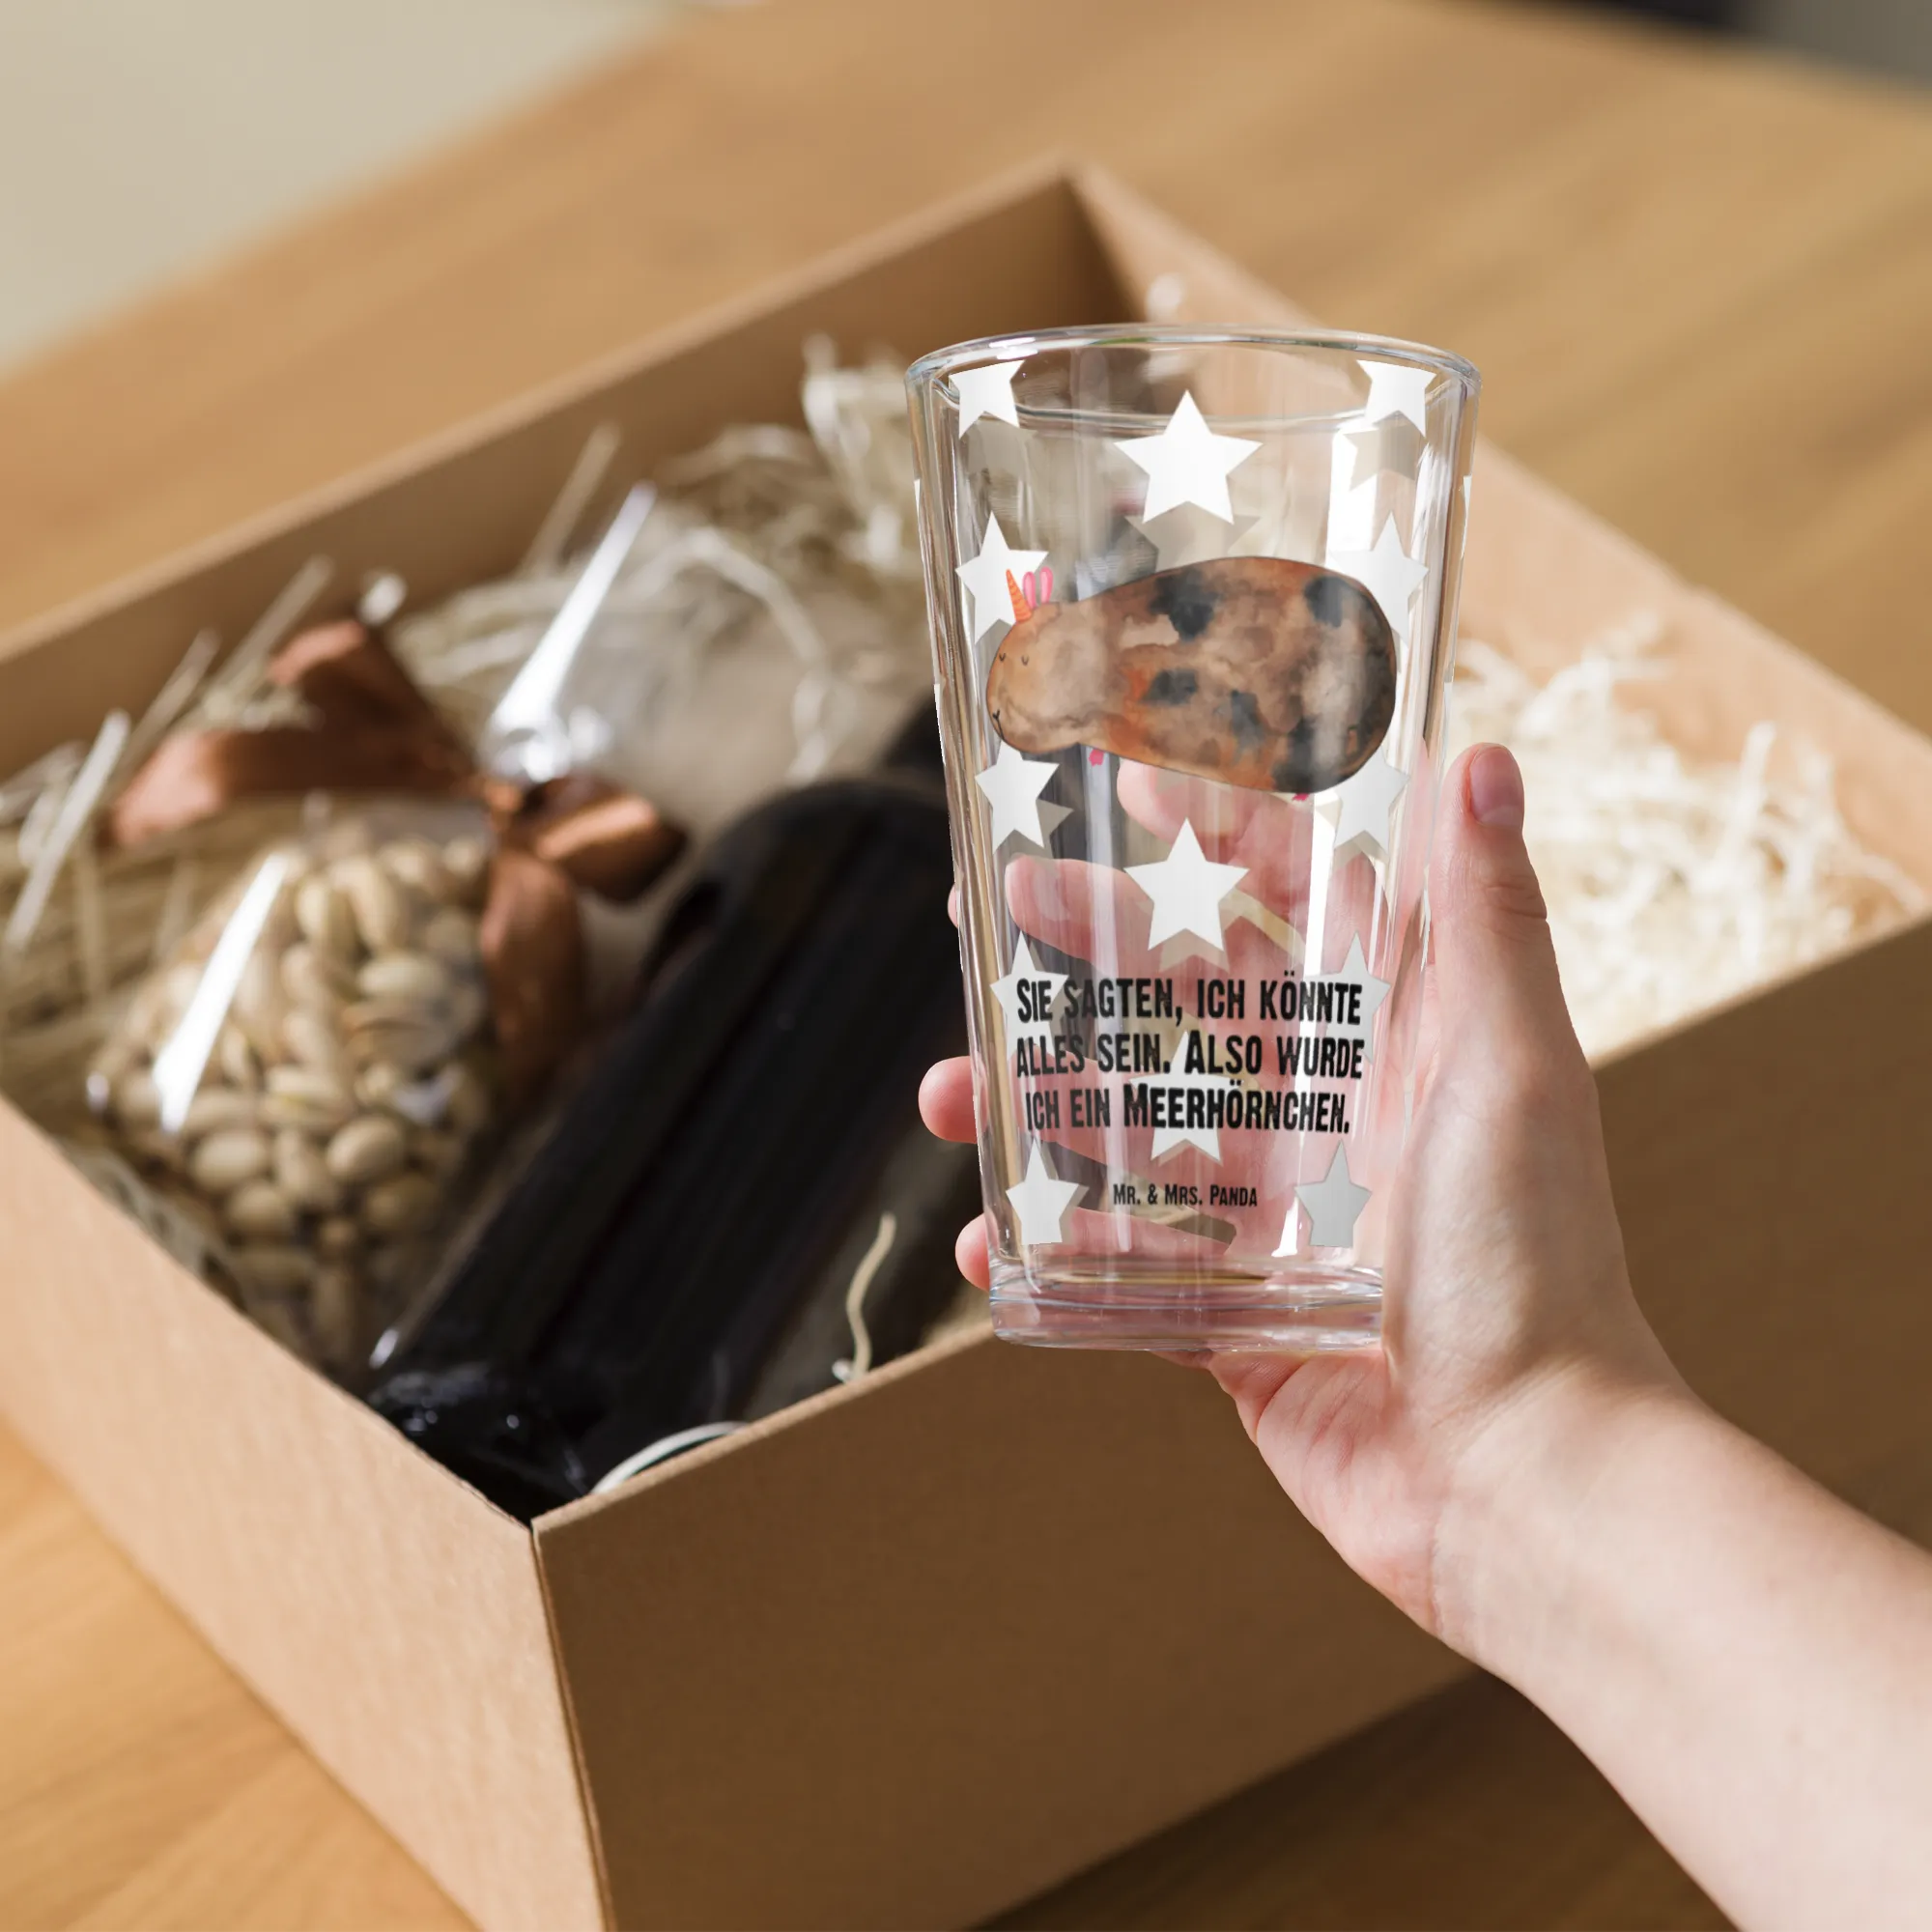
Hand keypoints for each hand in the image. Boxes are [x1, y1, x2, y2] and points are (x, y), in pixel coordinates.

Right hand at [920, 744, 1681, 1647]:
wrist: (1519, 1478)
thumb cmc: (1534, 1266)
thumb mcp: (1513, 1070)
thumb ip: (1491, 920)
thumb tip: (1479, 758)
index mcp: (1392, 1042)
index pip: (1294, 905)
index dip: (1216, 836)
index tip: (1136, 783)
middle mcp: (1328, 1114)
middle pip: (1184, 999)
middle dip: (1088, 943)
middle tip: (994, 901)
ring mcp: (1271, 1215)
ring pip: (1127, 1127)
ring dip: (1034, 1100)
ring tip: (949, 1090)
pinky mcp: (1231, 1313)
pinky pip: (1117, 1266)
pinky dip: (1047, 1251)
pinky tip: (984, 1246)